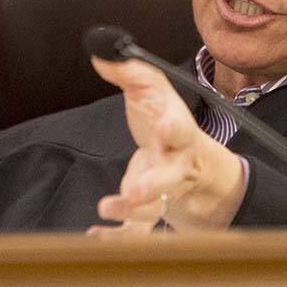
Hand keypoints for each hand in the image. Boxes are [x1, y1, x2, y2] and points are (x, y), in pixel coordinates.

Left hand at [86, 56, 245, 236]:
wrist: (191, 166)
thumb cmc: (166, 123)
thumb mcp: (151, 92)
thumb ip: (128, 72)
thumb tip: (100, 50)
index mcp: (178, 133)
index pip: (181, 129)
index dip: (173, 129)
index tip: (165, 127)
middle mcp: (176, 166)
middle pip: (172, 178)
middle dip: (157, 184)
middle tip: (137, 189)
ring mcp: (164, 195)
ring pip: (155, 209)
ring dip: (133, 211)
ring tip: (107, 206)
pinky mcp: (149, 215)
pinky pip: (136, 233)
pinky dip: (115, 236)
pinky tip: (95, 235)